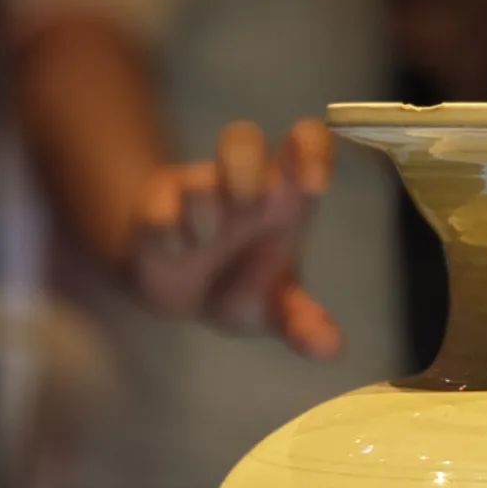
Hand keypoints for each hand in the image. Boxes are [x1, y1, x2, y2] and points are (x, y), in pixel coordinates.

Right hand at [129, 118, 340, 357]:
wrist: (178, 293)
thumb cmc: (239, 282)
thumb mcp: (276, 308)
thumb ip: (303, 322)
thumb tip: (331, 349)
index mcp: (283, 194)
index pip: (306, 143)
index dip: (311, 149)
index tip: (314, 182)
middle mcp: (240, 183)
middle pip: (241, 138)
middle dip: (245, 166)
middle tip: (253, 205)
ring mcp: (195, 192)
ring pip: (199, 178)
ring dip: (206, 205)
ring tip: (207, 239)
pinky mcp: (155, 210)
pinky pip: (158, 208)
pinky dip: (168, 227)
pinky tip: (178, 249)